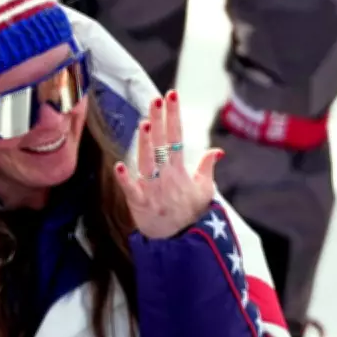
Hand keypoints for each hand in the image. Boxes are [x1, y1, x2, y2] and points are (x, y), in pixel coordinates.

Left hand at [114, 91, 221, 238]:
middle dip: (160, 121)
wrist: (180, 241)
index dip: (173, 115)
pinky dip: (125, 180)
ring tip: (145, 123)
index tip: (171, 95)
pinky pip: (131, 190)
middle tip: (157, 100)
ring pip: (147, 162)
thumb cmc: (190, 213)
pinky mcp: (139, 203)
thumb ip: (207, 167)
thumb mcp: (205, 190)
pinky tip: (119, 166)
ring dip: (146, 144)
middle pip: (162, 144)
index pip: (177, 136)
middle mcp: (166, 177)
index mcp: (180, 171)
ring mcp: (152, 189)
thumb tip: (217, 150)